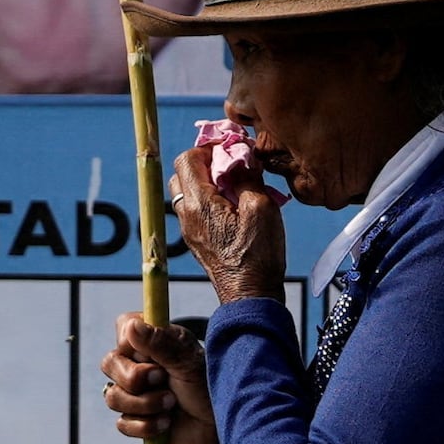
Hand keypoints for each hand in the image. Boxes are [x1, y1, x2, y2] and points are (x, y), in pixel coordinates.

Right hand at [102, 310, 218, 443]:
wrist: (217, 429)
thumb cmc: (209, 389)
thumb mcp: (189, 363)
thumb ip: (161, 343)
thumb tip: (132, 327)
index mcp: (154, 341)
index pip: (123, 326)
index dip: (129, 341)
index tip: (148, 354)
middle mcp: (140, 363)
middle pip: (109, 363)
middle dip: (135, 378)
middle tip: (163, 380)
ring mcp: (135, 392)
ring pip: (112, 396)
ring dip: (145, 404)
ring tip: (170, 404)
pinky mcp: (135, 419)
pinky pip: (122, 423)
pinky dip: (146, 426)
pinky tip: (166, 424)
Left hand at [166, 138, 282, 307]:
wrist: (250, 296)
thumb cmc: (257, 256)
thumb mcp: (261, 207)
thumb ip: (247, 177)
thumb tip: (240, 159)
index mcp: (199, 203)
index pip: (187, 159)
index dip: (208, 147)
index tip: (231, 148)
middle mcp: (186, 215)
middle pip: (182, 174)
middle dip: (206, 162)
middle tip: (232, 164)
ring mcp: (189, 229)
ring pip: (188, 192)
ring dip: (208, 181)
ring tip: (235, 185)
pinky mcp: (197, 240)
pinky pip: (196, 210)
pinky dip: (210, 199)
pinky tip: (235, 205)